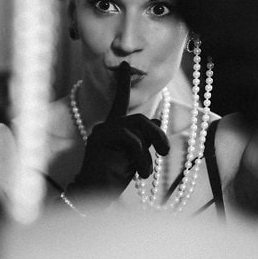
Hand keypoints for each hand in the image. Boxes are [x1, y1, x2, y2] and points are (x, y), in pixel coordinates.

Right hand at [69, 62, 169, 197]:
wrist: (93, 194)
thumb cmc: (112, 178)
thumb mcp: (134, 158)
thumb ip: (144, 139)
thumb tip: (156, 121)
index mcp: (112, 128)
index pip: (120, 100)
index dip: (123, 82)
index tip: (126, 64)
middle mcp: (106, 125)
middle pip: (141, 117)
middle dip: (158, 135)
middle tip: (164, 152)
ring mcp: (103, 130)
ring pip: (139, 124)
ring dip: (151, 145)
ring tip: (148, 170)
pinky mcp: (102, 138)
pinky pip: (132, 139)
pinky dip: (141, 157)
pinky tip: (140, 173)